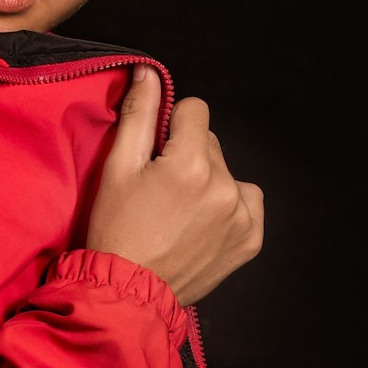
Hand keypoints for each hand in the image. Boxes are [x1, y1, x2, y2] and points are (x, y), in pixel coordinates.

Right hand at [86, 67, 263, 304]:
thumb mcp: (116, 169)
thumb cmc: (116, 230)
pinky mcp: (250, 239)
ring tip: (179, 213)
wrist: (128, 295)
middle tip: (160, 191)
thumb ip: (138, 115)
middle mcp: (224, 187)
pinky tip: (201, 225)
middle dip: (188, 157)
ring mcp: (242, 216)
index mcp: (191, 164)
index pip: (195, 110)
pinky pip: (247, 202)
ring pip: (227, 172)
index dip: (171, 127)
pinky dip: (228, 208)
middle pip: (211, 143)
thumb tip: (149, 72)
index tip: (155, 155)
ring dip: (208, 182)